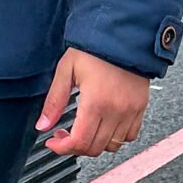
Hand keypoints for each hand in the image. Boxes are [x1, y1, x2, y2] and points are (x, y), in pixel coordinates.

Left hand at [36, 47, 151, 158]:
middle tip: (65, 134)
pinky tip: (105, 125)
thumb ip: (54, 100)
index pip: (79, 142)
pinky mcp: (140, 107)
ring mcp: (130, 111)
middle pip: (94, 148)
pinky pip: (130, 136)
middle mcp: (115, 110)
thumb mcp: (67, 69)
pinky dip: (116, 137)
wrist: (123, 34)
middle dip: (75, 146)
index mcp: (95, 102)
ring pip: (112, 146)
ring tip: (85, 129)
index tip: (53, 142)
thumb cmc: (95, 48)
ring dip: (95, 143)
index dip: (62, 148)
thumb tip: (43, 124)